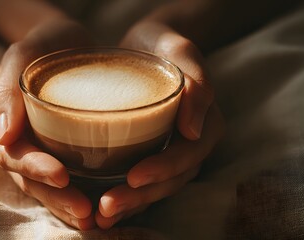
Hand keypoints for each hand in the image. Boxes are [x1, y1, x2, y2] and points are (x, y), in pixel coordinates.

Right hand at [0, 17, 94, 229]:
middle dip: (57, 198)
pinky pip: (69, 178)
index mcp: (3, 126)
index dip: (35, 169)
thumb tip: (1, 138)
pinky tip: (100, 206)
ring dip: (69, 205)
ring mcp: (41, 150)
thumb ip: (7, 91)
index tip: (62, 175)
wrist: (64, 42)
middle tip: (85, 211)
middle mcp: (20, 145)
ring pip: (49, 187)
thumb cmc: (41, 45)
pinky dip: (82, 194)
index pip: (14, 156)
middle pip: (32, 181)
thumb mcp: (21, 55)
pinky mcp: (64, 151)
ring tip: (93, 218)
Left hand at [95, 21, 224, 228]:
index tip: (133, 178)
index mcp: (206, 126)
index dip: (162, 171)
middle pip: (170, 180)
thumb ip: (198, 85)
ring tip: (100, 217)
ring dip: (129, 205)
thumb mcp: (182, 52)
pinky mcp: (149, 154)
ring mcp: (169, 153)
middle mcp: (190, 146)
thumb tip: (193, 131)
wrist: (146, 46)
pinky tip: (98, 207)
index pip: (187, 156)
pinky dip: (123, 196)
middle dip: (140, 197)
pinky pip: (140, 181)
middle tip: (107, 207)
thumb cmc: (165, 45)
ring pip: (155, 188)